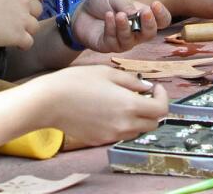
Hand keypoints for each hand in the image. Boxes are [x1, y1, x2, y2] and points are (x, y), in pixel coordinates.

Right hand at [0, 0, 43, 50]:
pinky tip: (15, 43)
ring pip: (36, 26)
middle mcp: (24, 0)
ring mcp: (23, 19)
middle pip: (39, 9)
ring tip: (14, 32)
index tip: (31, 2)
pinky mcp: (19, 36)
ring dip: (27, 29)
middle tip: (17, 18)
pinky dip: (23, 44)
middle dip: (30, 14)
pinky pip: (29, 42)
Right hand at [30, 66, 167, 147]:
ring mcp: (112, 135)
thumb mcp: (107, 72)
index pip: (161, 110)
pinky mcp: (100, 140)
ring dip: (138, 117)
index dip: (163, 97)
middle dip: (153, 109)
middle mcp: (124, 124)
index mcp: (129, 105)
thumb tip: (147, 88)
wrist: (49, 102)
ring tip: (123, 101)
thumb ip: (131, 81)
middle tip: (143, 95)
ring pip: (137, 130)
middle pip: (152, 123)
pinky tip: (108, 110)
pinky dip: (122, 124)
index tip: (155, 88)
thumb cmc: (76, 82)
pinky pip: (120, 134)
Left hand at [72, 0, 171, 53]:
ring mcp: (123, 41)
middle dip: (149, 24)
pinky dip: (111, 27)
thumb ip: (127, 4)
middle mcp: (136, 32)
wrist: (81, 11)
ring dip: (125, 26)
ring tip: (119, 14)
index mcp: (143, 18)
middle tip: (144, 13)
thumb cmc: (103, 3)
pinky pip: (114, 40)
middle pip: (150, 34)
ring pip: (131, 40)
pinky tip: (108, 16)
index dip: (162, 15)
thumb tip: (137, 13)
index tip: (155, 4)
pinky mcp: (109, 47)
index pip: (161, 21)